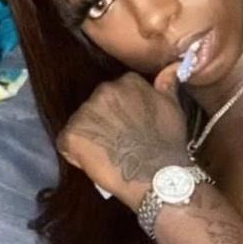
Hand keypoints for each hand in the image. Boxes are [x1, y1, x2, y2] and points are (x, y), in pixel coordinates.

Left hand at [56, 60, 185, 210]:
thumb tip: (170, 67)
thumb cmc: (168, 146)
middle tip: (120, 142)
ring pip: (82, 123)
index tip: (130, 127)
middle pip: (97, 106)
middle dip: (104, 122)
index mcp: (126, 81)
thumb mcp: (174, 109)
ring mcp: (85, 112)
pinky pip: (67, 143)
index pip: (116, 92)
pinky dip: (76, 153)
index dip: (122, 112)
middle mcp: (103, 91)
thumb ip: (167, 85)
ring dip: (90, 136)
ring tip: (108, 154)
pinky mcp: (72, 135)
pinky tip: (94, 162)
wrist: (157, 176)